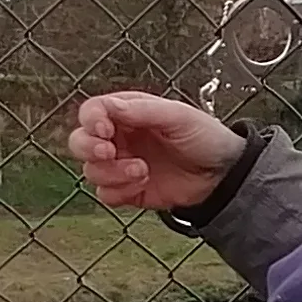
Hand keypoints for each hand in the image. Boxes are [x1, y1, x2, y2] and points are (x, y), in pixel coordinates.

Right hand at [67, 91, 246, 211]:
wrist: (222, 175)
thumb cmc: (204, 137)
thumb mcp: (178, 116)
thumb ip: (143, 111)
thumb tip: (110, 107)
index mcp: (128, 113)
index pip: (91, 112)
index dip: (91, 120)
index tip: (105, 130)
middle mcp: (119, 138)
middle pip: (79, 142)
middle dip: (89, 148)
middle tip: (110, 153)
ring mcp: (121, 165)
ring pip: (91, 171)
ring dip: (112, 173)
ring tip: (142, 170)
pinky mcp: (127, 190)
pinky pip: (105, 193)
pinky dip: (119, 191)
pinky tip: (144, 183)